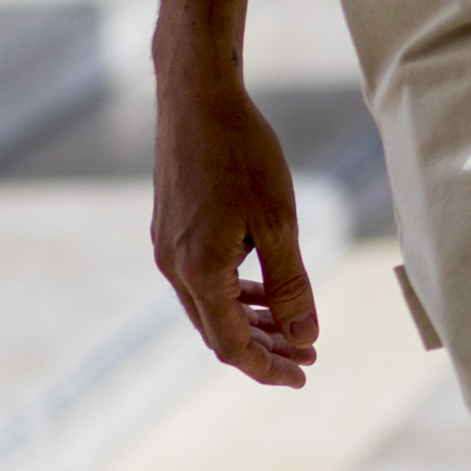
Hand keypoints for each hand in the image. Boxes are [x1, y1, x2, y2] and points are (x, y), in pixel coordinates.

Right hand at [152, 68, 319, 384]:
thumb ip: (290, 286)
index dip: (269, 367)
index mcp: (199, 272)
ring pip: (208, 307)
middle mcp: (173, 268)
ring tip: (290, 326)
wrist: (197, 97)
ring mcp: (166, 248)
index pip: (232, 346)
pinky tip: (260, 287)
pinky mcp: (168, 229)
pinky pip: (201, 279)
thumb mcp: (278, 222)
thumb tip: (305, 337)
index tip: (304, 373)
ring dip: (248, 321)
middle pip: (217, 332)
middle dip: (263, 348)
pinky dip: (232, 293)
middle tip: (305, 355)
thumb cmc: (242, 153)